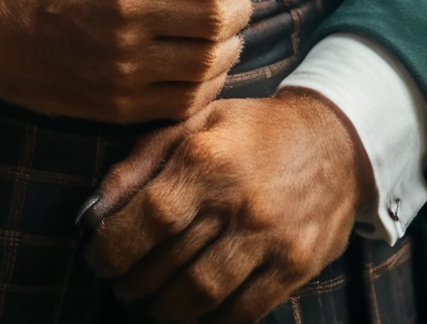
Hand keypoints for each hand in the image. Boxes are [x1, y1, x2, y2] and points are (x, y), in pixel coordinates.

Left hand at [80, 87, 372, 321]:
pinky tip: (195, 310)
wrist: (334, 140)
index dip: (115, 246)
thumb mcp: (194, 122)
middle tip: (122, 284)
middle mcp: (239, 200)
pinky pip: (243, 311)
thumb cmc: (250, 131)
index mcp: (207, 156)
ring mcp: (271, 237)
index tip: (97, 258)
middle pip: (171, 263)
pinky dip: (211, 320)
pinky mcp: (295, 265)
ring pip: (203, 295)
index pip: (150, 217)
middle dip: (134, 282)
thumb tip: (92, 212)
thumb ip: (139, 162)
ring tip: (152, 302)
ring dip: (166, 309)